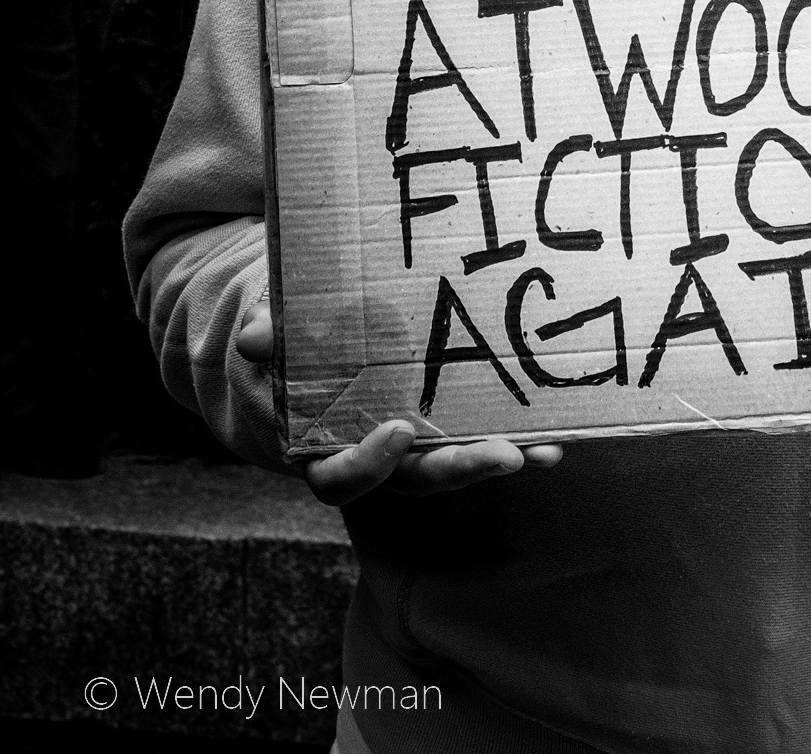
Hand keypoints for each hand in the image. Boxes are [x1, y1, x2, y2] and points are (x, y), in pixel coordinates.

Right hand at [235, 300, 560, 502]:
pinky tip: (554, 437)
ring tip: (544, 450)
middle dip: (459, 470)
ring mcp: (411, 449)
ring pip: (453, 466)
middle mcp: (372, 459)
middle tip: (505, 454)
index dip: (369, 463)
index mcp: (320, 447)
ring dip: (498, 460)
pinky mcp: (442, 429)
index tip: (401, 429)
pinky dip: (514, 440)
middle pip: (413, 481)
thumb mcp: (272, 330)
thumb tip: (256, 338)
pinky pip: (476, 440)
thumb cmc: (287, 338)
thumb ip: (269, 335)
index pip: (339, 479)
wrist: (305, 342)